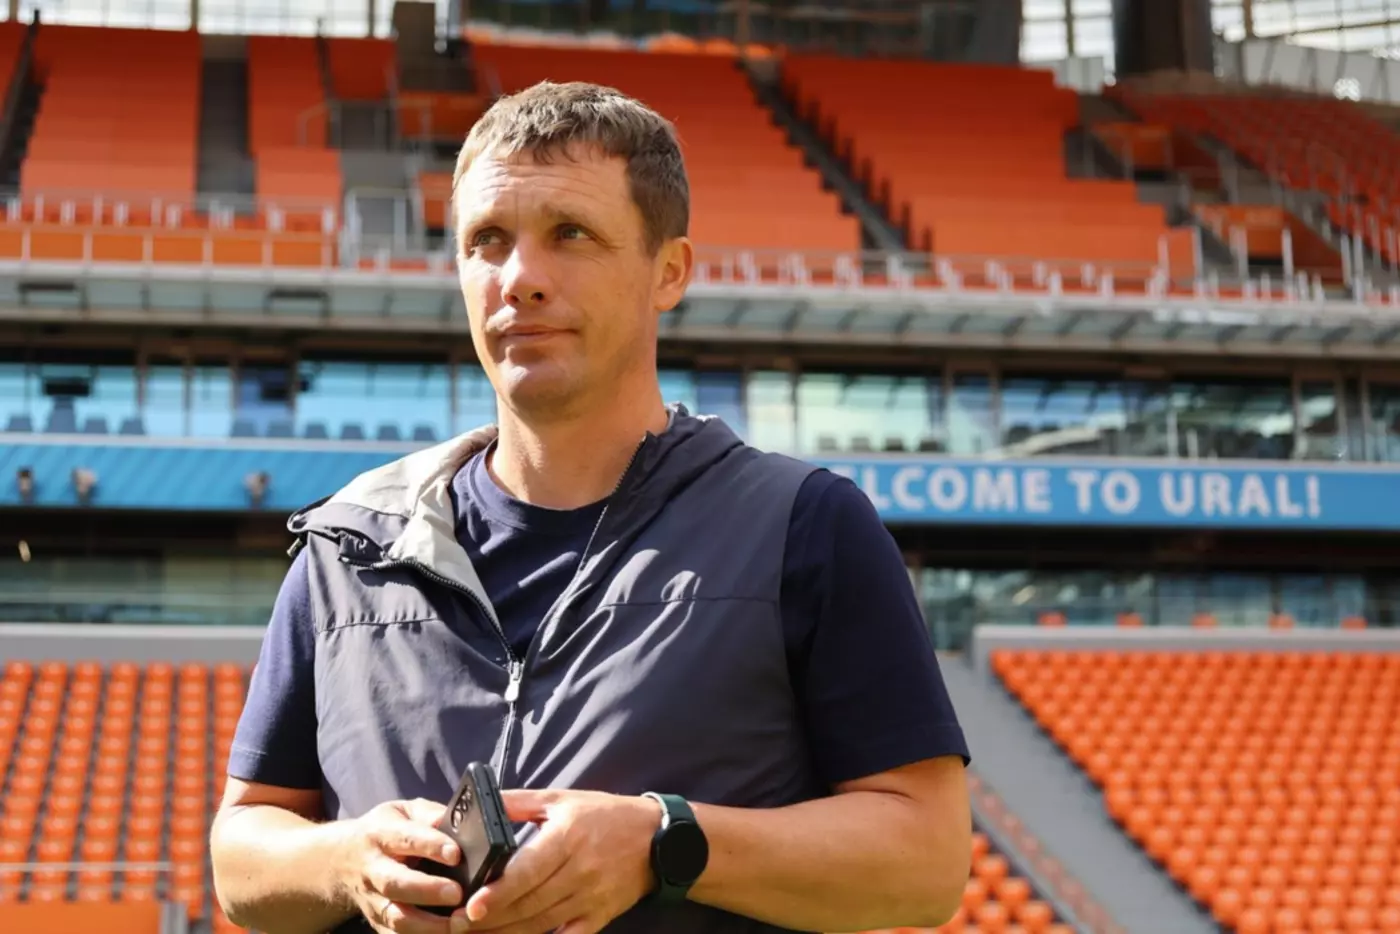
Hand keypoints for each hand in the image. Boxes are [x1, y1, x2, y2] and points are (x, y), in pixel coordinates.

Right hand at [335, 798, 465, 933]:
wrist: (340, 859)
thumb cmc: (384, 831)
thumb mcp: (402, 811)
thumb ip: (429, 815)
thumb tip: (459, 823)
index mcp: (381, 835)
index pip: (407, 838)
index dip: (431, 846)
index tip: (456, 854)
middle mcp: (373, 869)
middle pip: (396, 883)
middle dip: (428, 890)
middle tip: (457, 893)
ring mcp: (372, 899)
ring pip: (396, 916)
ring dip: (427, 924)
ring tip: (458, 922)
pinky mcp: (376, 921)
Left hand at [460, 788, 659, 933]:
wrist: (657, 838)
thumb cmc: (605, 815)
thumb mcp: (562, 799)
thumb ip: (519, 802)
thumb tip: (482, 804)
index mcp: (567, 838)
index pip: (528, 871)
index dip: (499, 892)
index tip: (473, 906)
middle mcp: (579, 871)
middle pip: (530, 903)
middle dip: (492, 918)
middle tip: (459, 925)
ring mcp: (591, 897)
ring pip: (543, 924)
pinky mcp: (600, 916)